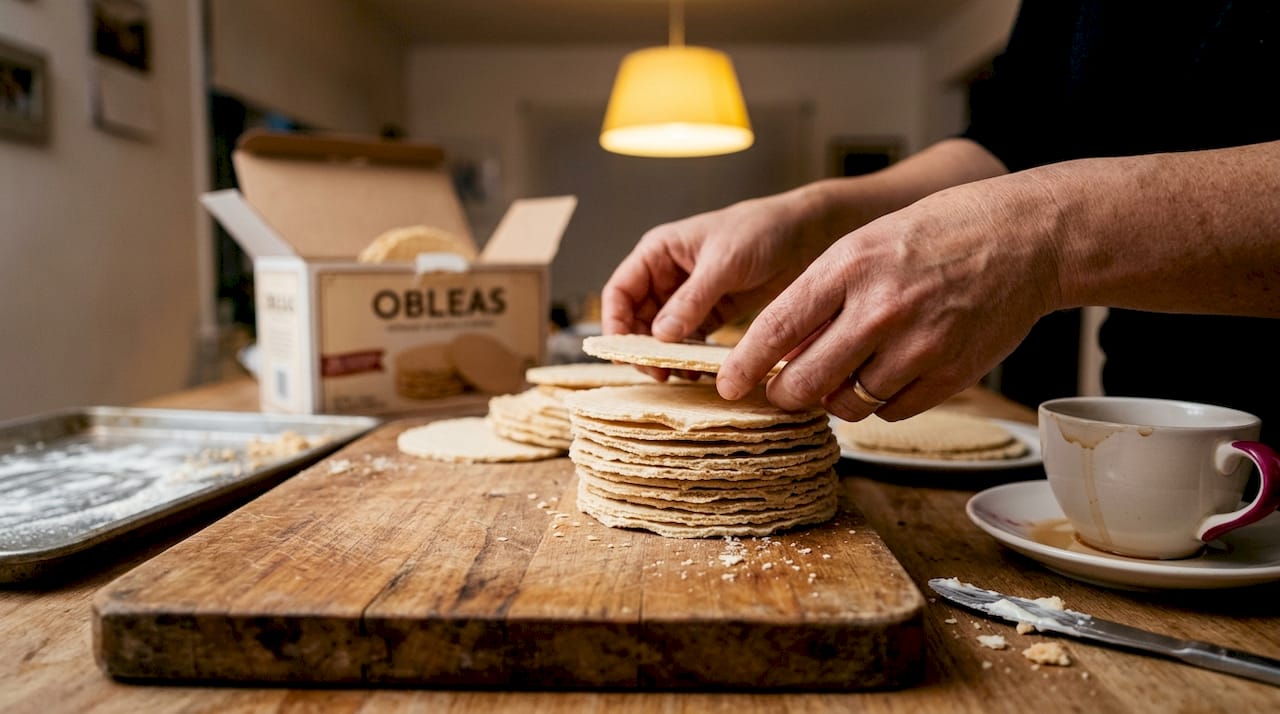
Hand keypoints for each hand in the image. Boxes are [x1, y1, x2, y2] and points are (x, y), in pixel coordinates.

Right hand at [601, 189, 834, 377]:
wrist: (806, 234)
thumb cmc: (760, 231)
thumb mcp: (723, 263)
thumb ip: (691, 299)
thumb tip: (660, 335)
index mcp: (658, 253)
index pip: (620, 291)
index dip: (616, 323)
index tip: (625, 352)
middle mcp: (667, 275)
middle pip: (637, 319)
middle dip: (643, 347)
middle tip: (659, 373)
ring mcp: (689, 296)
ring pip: (662, 334)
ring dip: (667, 356)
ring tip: (683, 374)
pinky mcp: (712, 311)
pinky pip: (691, 338)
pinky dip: (690, 355)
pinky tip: (699, 369)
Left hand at [717, 173, 1061, 420]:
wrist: (1026, 238)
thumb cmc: (938, 234)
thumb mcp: (867, 244)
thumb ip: (822, 294)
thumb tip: (781, 351)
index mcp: (849, 267)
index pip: (776, 329)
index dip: (744, 366)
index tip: (729, 384)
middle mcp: (879, 309)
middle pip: (804, 381)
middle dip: (783, 394)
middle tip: (782, 391)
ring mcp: (917, 346)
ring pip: (846, 405)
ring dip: (835, 399)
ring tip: (844, 374)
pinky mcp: (950, 374)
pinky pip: (891, 412)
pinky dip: (879, 403)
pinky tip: (887, 374)